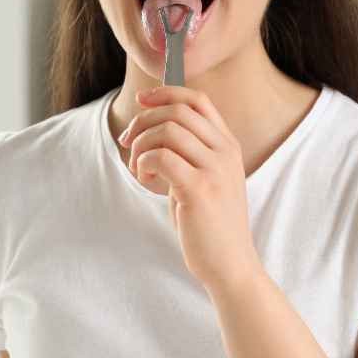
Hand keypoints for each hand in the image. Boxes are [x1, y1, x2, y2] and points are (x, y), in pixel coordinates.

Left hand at [119, 86, 259, 289]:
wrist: (230, 264)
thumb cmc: (209, 223)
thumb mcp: (205, 177)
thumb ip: (188, 152)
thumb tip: (148, 126)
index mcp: (228, 145)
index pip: (198, 100)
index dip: (166, 92)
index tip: (142, 99)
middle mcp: (225, 152)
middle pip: (177, 111)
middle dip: (144, 120)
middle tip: (127, 140)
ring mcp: (215, 169)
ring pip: (167, 131)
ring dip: (141, 144)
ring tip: (138, 167)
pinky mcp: (200, 189)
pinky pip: (161, 157)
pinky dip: (144, 163)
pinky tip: (145, 179)